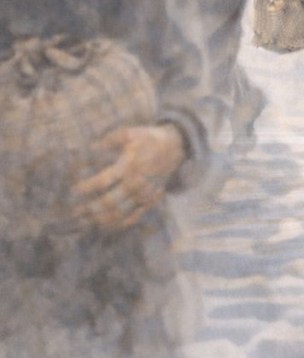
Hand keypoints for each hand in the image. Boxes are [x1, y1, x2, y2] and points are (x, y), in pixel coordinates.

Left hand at [71, 124, 185, 229]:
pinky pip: (133, 218)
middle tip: (76, 212)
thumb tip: (90, 148)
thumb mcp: (129, 133)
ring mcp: (144, 195)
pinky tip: (105, 225)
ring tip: (86, 221)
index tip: (74, 190)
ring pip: (120, 214)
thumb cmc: (148, 138)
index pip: (104, 181)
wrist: (174, 147)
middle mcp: (136, 183)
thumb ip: (109, 141)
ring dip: (101, 220)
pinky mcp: (150, 201)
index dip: (87, 188)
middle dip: (91, 209)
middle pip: (110, 203)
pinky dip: (118, 224)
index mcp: (129, 165)